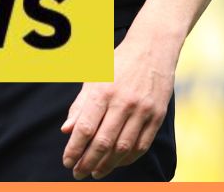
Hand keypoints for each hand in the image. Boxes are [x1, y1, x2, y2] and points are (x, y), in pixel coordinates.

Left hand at [60, 32, 178, 178]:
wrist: (153, 49)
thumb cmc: (118, 63)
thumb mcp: (94, 77)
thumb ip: (80, 105)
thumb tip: (66, 130)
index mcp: (103, 90)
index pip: (85, 128)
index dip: (74, 149)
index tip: (67, 161)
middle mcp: (123, 102)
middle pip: (103, 142)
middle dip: (88, 161)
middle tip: (78, 173)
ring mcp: (142, 110)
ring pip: (122, 147)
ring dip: (107, 165)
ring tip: (95, 172)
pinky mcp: (157, 116)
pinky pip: (141, 145)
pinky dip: (128, 158)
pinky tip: (117, 163)